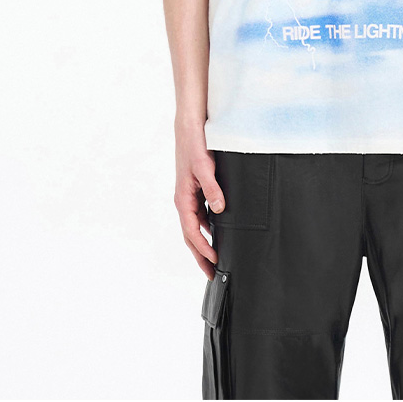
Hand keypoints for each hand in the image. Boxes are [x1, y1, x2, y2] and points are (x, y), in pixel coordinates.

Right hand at [174, 119, 223, 257]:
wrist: (189, 128)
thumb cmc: (194, 145)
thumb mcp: (204, 166)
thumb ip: (212, 188)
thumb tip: (219, 209)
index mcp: (183, 199)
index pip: (192, 231)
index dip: (202, 248)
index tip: (215, 260)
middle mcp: (185, 201)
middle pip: (191, 236)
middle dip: (201, 256)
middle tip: (212, 273)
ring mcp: (190, 198)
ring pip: (195, 228)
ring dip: (204, 245)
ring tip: (215, 260)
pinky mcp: (196, 193)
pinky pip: (201, 217)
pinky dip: (208, 230)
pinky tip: (219, 235)